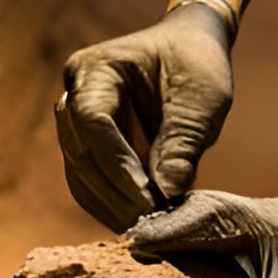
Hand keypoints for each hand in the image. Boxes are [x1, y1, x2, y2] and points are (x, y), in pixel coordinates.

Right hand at [55, 2, 234, 230]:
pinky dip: (110, 203)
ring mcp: (76, 121)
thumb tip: (167, 193)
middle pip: (79, 151)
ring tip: (145, 228)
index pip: (93, 119)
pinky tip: (137, 221)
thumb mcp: (202, 98)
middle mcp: (75, 93)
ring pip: (79, 172)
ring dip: (109, 205)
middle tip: (148, 223)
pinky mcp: (88, 145)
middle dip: (113, 191)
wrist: (189, 49)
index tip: (148, 196)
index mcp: (97, 67)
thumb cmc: (197, 65)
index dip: (116, 162)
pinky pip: (89, 180)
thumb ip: (183, 142)